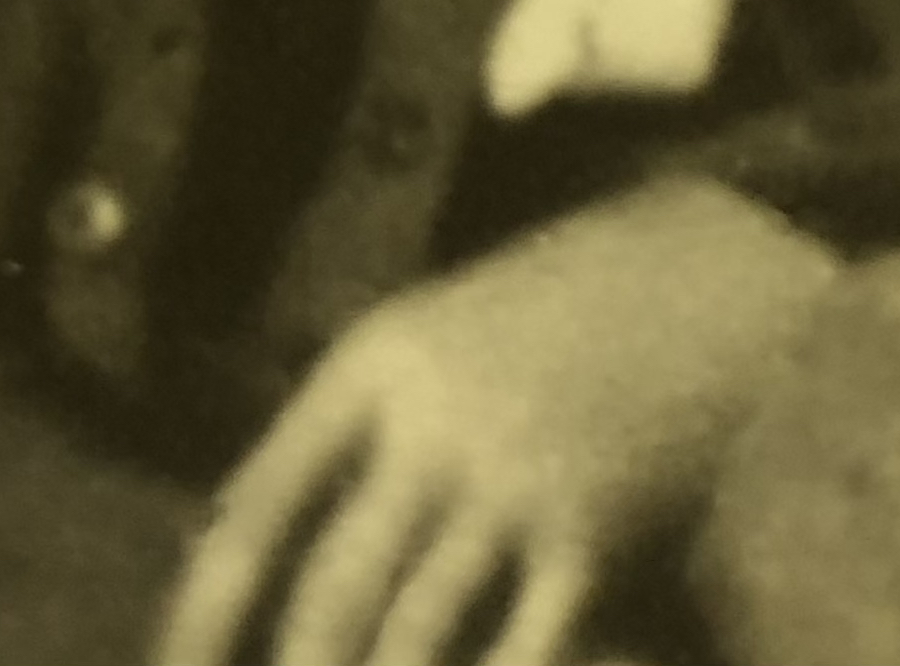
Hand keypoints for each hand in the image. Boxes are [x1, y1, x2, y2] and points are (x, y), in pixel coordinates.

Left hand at [155, 180, 834, 665]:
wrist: (700, 272)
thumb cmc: (541, 314)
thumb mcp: (427, 335)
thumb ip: (345, 432)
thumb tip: (230, 540)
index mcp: (373, 367)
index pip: (255, 510)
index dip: (199, 618)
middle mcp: (433, 428)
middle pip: (329, 603)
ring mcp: (515, 485)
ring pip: (414, 643)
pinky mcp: (592, 537)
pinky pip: (518, 657)